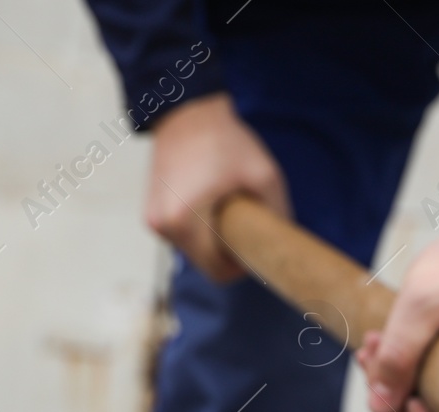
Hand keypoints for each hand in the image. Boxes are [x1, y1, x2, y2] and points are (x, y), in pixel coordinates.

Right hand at [145, 93, 289, 281]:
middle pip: (206, 264)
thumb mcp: (265, 176)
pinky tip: (212, 204)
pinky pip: (185, 236)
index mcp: (182, 222)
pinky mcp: (153, 213)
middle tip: (247, 225)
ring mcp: (154, 221)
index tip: (257, 248)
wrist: (187, 111)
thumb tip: (285, 246)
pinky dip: (201, 230)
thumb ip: (279, 214)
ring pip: (195, 251)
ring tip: (227, 209)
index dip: (243, 267)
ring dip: (214, 240)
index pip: (218, 272)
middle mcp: (162, 226)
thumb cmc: (225, 141)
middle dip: (229, 253)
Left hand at [357, 178, 438, 411]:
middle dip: (398, 402)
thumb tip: (379, 409)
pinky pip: (436, 389)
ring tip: (372, 346)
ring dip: (394, 385)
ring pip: (436, 410)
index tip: (410, 397)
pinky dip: (404, 373)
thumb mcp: (425, 300)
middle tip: (370, 357)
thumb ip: (400, 354)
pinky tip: (380, 347)